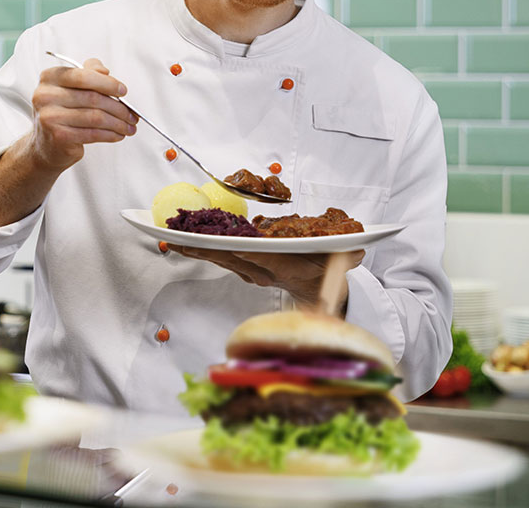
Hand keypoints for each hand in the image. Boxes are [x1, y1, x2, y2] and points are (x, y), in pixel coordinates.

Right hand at [29, 57, 136, 172]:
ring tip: (129, 126)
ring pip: (96, 117)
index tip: (123, 91)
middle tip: (132, 115)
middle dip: (119, 108)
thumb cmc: (63, 112)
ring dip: (118, 123)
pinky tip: (118, 134)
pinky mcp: (58, 136)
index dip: (108, 83)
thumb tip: (105, 71)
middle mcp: (45, 95)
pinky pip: (93, 134)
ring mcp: (50, 117)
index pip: (83, 76)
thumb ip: (88, 72)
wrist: (46, 145)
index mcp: (49, 77)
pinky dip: (110, 134)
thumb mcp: (71, 87)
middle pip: (93, 98)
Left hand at [167, 247, 363, 308]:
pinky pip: (221, 258)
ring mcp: (253, 272)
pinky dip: (201, 250)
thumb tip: (357, 251)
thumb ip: (345, 259)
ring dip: (196, 249)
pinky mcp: (245, 269)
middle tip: (178, 238)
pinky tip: (183, 243)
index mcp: (286, 267)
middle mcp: (264, 272)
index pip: (263, 259)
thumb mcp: (341, 264)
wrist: (321, 291)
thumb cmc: (330, 270)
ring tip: (172, 239)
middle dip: (205, 248)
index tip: (226, 244)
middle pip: (231, 258)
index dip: (244, 252)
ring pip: (221, 259)